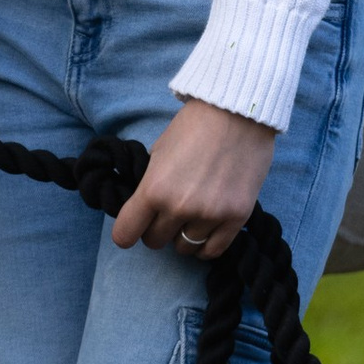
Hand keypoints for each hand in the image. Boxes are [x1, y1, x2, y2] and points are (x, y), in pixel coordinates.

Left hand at [111, 97, 276, 257]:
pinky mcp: (236, 218)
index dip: (126, 232)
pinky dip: (205, 245)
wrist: (238, 113)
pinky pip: (213, 251)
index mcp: (153, 189)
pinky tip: (205, 231)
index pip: (125, 234)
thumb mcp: (158, 152)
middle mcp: (179, 207)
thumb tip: (143, 210)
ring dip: (183, 236)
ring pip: (185, 248)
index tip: (133, 228)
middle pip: (155, 242)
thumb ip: (150, 185)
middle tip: (167, 215)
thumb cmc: (194, 127)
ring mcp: (210, 215)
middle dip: (157, 230)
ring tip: (190, 218)